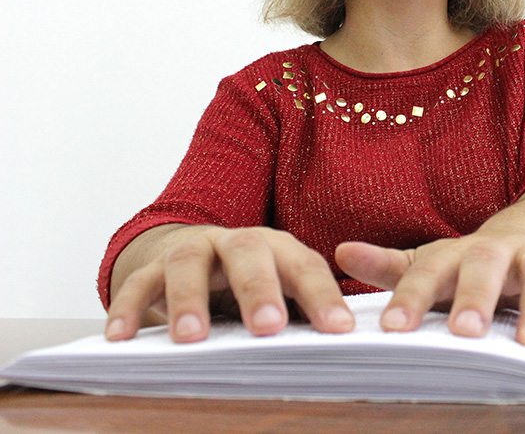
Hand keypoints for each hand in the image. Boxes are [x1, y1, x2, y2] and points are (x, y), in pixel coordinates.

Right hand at [105, 225, 353, 342]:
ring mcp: (194, 250)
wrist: (198, 253)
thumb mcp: (283, 292)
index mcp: (279, 248)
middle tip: (268, 326)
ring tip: (191, 338)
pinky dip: (129, 307)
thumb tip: (336, 348)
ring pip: (188, 262)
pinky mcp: (154, 266)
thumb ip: (303, 314)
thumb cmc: (252, 282)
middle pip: (249, 252)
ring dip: (189, 298)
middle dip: (258, 288)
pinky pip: (139, 282)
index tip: (337, 330)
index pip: (305, 267)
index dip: (322, 297)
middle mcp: (237, 242)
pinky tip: (122, 337)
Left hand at [335, 231, 524, 355]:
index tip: (393, 328)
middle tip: (464, 332)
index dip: (411, 297)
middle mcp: (494, 249)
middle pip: (483, 264)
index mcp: (454, 252)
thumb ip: (390, 266)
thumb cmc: (472, 262)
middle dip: (475, 296)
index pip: (427, 270)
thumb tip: (341, 254)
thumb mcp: (433, 262)